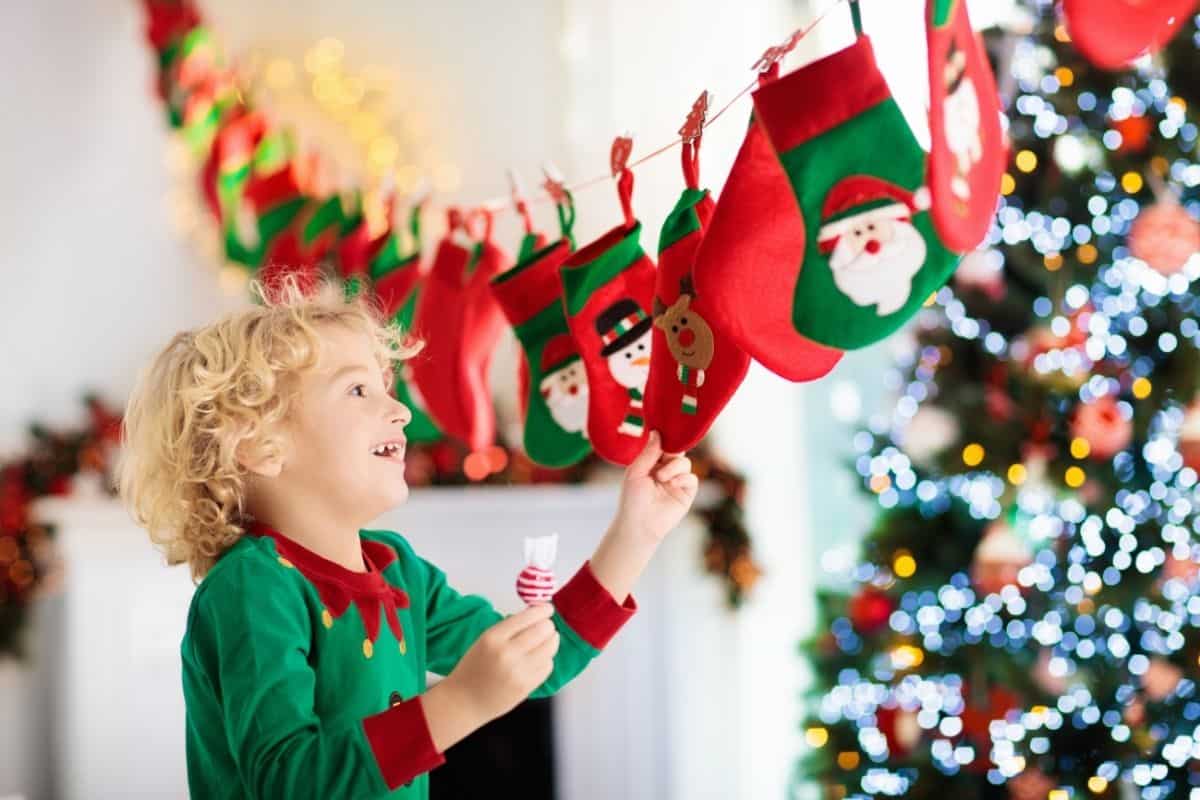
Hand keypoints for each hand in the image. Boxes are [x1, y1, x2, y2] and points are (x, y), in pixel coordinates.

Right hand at [440, 603, 559, 724]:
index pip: (528, 617)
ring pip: (550, 647)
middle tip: (546, 626)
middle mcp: (507, 653)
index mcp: (493, 637)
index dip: (543, 610)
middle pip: (543, 630)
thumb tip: (535, 614)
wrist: (464, 701)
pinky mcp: (526, 686)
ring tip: (545, 642)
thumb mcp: (484, 640)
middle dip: (548, 626)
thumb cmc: (473, 670)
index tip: (547, 609)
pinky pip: (548, 666)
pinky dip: (546, 660)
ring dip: (551, 641)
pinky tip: (538, 659)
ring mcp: (518, 671)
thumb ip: (509, 628)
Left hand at [615, 430, 699, 542]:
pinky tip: (672, 484)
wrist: (639, 525)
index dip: (666, 439)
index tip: (667, 432)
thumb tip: (657, 432)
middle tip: (666, 455)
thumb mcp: (636, 471)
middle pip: (677, 451)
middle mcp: (665, 471)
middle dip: (672, 451)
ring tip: (662, 478)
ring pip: (685, 463)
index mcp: (652, 464)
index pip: (663, 446)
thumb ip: (649, 452)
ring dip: (674, 467)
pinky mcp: (686, 494)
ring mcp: (676, 482)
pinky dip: (683, 478)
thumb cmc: (632, 499)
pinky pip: (692, 478)